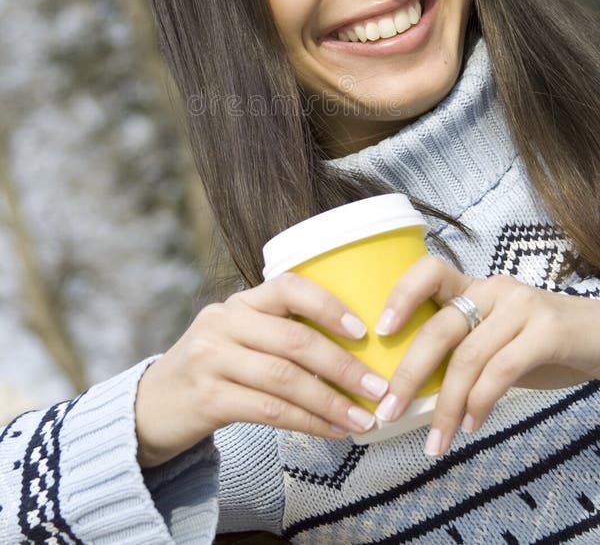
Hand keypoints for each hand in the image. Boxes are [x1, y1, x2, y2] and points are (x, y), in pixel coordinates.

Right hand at [135, 273, 388, 466]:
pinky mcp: (207, 397)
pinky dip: (308, 422)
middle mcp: (223, 322)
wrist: (151, 406)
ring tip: (365, 420)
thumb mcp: (239, 338)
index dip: (328, 305)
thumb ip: (280, 333)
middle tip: (379, 388)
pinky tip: (333, 431)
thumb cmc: (214, 370)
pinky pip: (269, 411)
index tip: (364, 331)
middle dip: (343, 366)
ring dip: (332, 402)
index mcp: (239, 302)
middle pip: (294, 339)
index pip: (288, 286)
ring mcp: (211, 359)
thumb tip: (356, 349)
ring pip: (285, 379)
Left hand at [373, 255, 599, 455]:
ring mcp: (521, 307)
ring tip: (436, 441)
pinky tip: (472, 425)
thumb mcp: (497, 336)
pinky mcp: (547, 332)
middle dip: (409, 374)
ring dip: (447, 406)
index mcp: (475, 287)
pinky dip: (481, 402)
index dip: (401, 296)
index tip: (380, 331)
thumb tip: (411, 389)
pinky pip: (502, 370)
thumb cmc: (541, 342)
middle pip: (440, 328)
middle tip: (387, 411)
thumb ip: (463, 348)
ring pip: (468, 357)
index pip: (429, 271)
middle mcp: (494, 289)